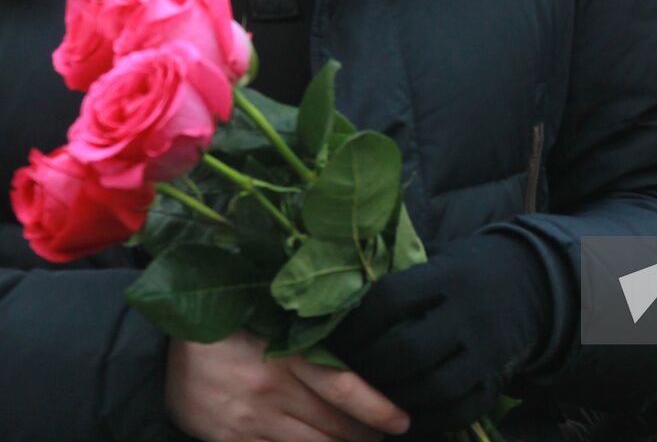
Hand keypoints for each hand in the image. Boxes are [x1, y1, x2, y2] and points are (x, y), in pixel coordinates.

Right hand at [165, 330, 409, 441]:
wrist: (160, 352)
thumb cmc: (228, 325)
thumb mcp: (268, 319)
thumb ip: (307, 338)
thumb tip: (356, 351)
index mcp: (284, 355)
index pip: (342, 386)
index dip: (376, 408)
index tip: (402, 420)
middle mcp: (270, 392)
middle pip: (333, 426)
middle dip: (365, 435)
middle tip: (386, 435)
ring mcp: (249, 422)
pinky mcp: (230, 441)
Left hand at [329, 232, 550, 434]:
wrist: (531, 281)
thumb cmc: (467, 271)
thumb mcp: (439, 260)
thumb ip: (400, 279)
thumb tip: (338, 303)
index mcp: (450, 275)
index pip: (393, 298)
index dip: (357, 323)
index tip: (334, 337)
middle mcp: (471, 312)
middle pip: (411, 349)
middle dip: (371, 368)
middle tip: (347, 375)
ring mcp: (488, 350)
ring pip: (435, 387)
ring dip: (395, 399)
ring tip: (370, 399)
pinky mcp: (497, 380)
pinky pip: (459, 412)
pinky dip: (427, 421)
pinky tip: (403, 417)